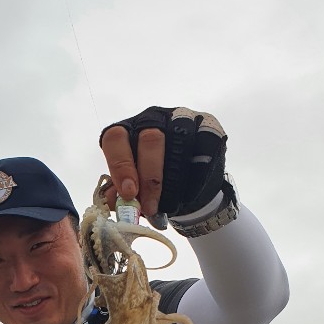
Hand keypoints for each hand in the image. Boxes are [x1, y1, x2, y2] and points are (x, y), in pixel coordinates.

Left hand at [99, 106, 226, 218]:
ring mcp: (182, 118)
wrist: (191, 184)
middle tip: (149, 206)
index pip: (115, 138)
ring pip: (179, 144)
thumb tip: (115, 202)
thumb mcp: (135, 188)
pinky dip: (198, 176)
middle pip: (149, 140)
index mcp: (127, 131)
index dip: (121, 165)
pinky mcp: (208, 127)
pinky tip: (191, 191)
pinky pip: (205, 150)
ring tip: (171, 205)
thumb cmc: (156, 184)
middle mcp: (152, 118)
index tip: (129, 193)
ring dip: (174, 182)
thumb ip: (121, 194)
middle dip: (149, 178)